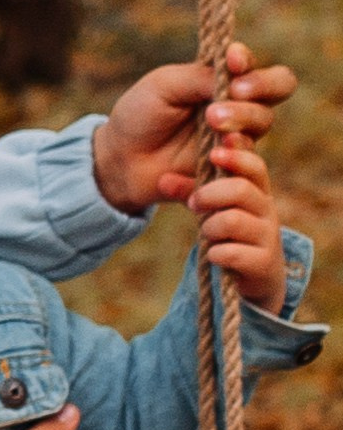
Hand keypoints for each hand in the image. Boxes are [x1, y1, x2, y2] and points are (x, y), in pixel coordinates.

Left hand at [92, 43, 295, 215]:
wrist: (120, 160)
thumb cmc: (139, 116)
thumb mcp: (164, 86)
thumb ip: (201, 76)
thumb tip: (235, 76)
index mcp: (221, 79)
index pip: (255, 67)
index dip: (250, 62)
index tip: (232, 61)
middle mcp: (236, 106)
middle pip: (278, 89)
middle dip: (260, 88)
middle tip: (230, 96)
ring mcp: (234, 137)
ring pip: (262, 125)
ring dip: (242, 121)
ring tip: (211, 125)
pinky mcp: (227, 168)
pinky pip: (244, 165)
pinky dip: (229, 158)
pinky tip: (204, 159)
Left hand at [192, 142, 285, 312]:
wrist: (257, 277)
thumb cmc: (231, 234)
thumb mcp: (211, 210)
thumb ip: (189, 192)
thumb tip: (161, 180)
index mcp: (257, 190)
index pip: (253, 165)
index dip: (236, 156)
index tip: (213, 152)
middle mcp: (266, 209)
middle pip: (242, 189)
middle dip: (210, 194)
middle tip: (194, 203)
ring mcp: (267, 235)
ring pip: (234, 220)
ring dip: (211, 226)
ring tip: (206, 233)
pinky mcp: (263, 262)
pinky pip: (234, 253)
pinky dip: (217, 253)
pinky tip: (214, 255)